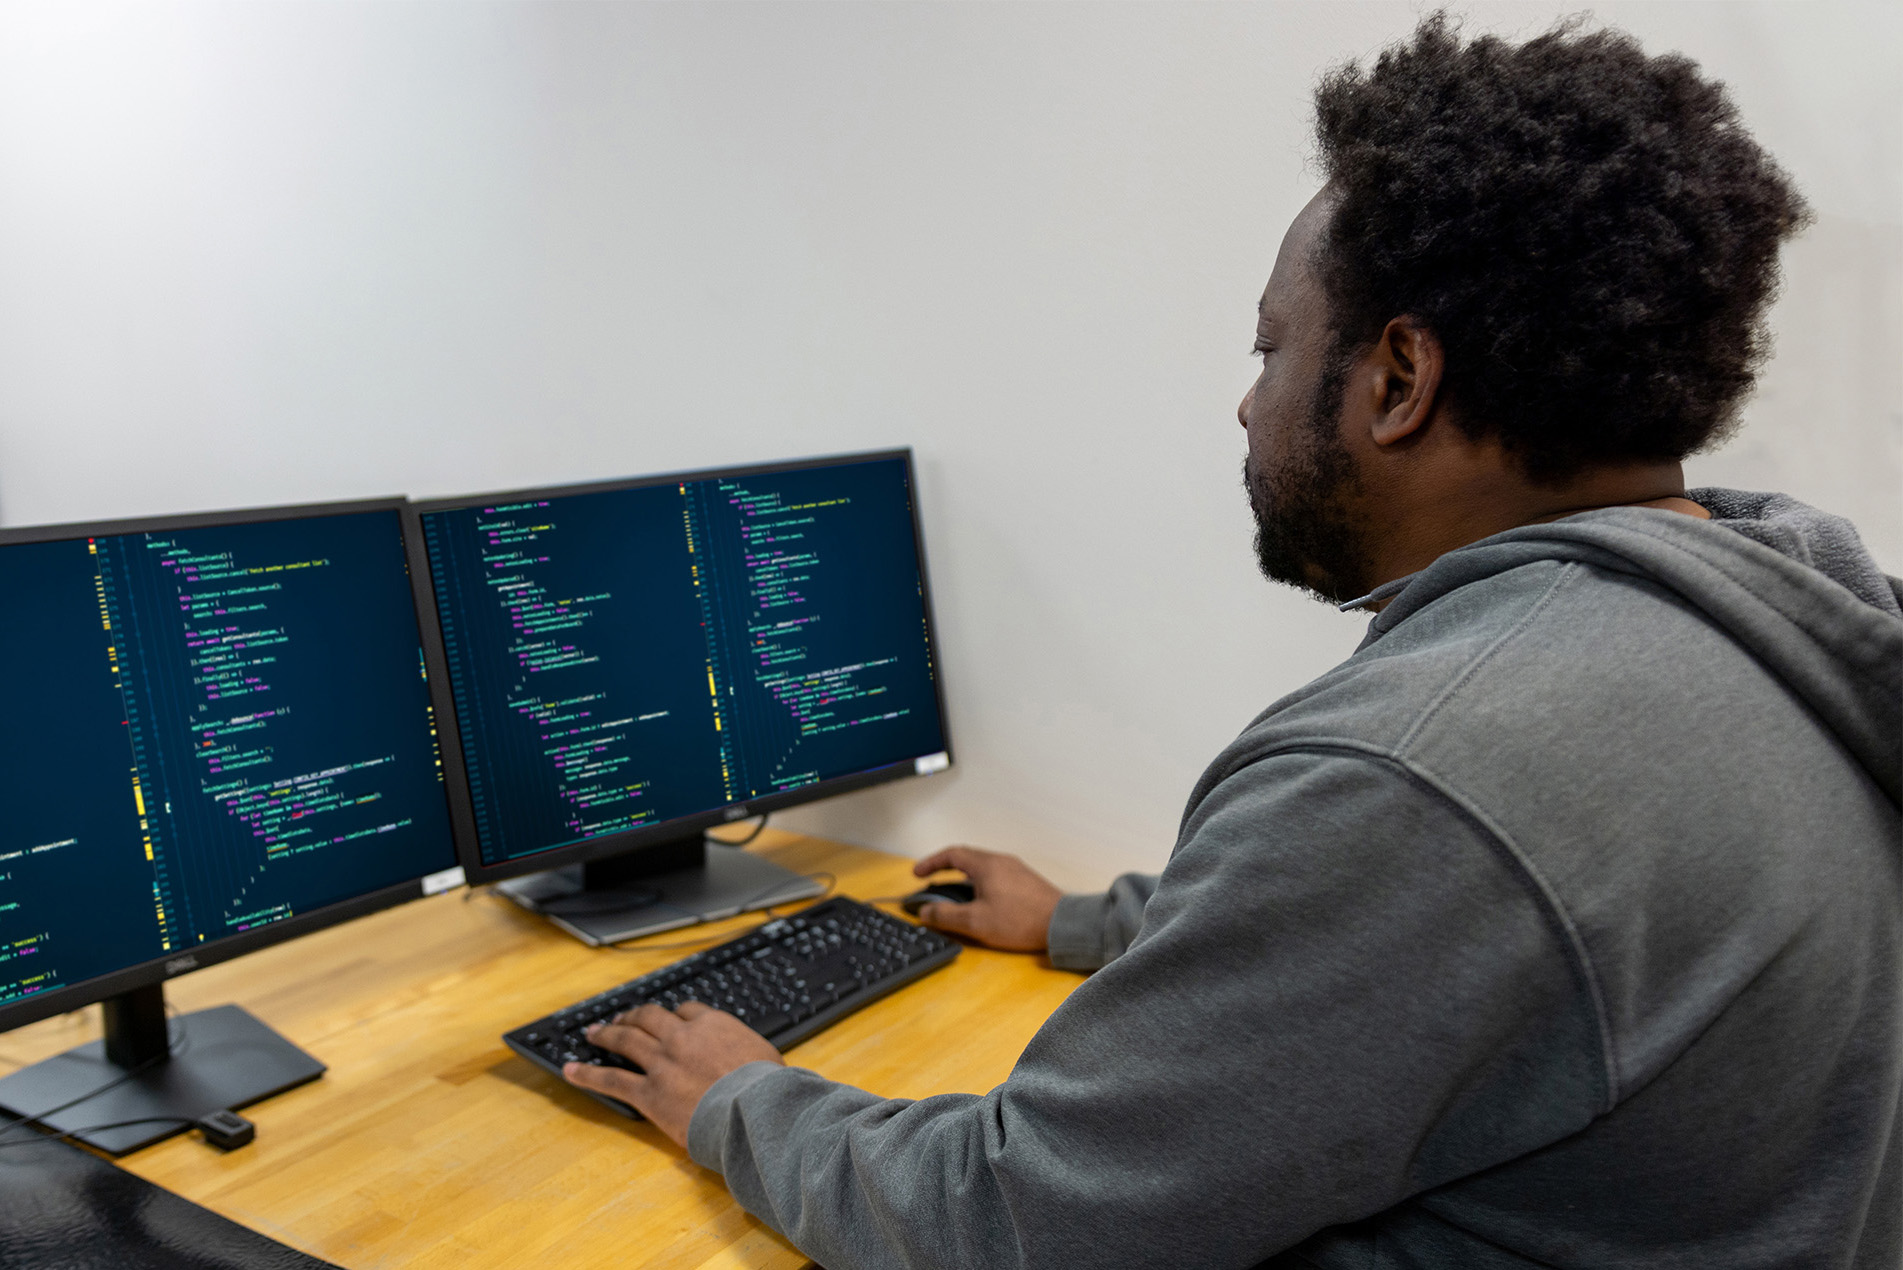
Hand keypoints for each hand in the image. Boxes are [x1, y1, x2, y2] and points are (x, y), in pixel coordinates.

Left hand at [564, 1001, 781, 1146]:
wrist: (753, 1111)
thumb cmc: (766, 1088)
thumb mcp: (765, 1055)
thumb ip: (748, 1050)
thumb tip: (751, 1058)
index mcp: (712, 1025)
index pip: (686, 1011)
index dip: (676, 1016)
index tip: (671, 1021)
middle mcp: (682, 1037)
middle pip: (649, 1017)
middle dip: (633, 1015)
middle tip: (621, 1017)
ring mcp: (662, 1063)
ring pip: (626, 1040)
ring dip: (607, 1034)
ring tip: (592, 1033)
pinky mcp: (649, 1093)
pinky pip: (611, 1079)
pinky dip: (588, 1073)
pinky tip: (571, 1069)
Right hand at [911, 845, 1062, 951]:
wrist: (1061, 925)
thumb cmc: (1022, 921)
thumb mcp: (975, 922)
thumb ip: (946, 916)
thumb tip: (925, 912)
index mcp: (986, 865)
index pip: (951, 854)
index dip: (931, 863)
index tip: (918, 873)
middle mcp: (1002, 862)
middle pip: (966, 859)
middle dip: (945, 871)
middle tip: (932, 884)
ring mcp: (1015, 870)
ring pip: (981, 869)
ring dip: (963, 880)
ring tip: (954, 898)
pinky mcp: (1025, 882)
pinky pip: (996, 877)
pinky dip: (980, 885)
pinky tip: (981, 904)